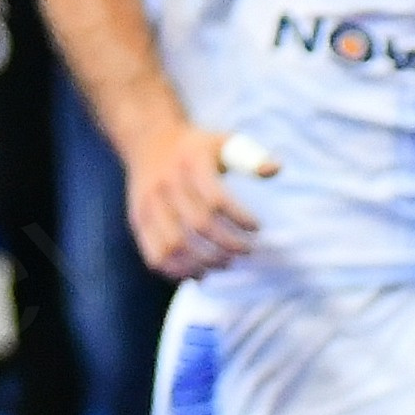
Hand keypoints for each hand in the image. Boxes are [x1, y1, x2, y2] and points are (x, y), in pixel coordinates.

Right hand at [127, 122, 272, 278]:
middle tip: (247, 250)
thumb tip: (275, 169)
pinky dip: (178, 271)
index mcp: (190, 164)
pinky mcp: (138, 220)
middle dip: (229, 244)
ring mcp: (148, 204)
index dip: (240, 218)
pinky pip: (154, 254)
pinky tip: (200, 273)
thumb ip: (250, 157)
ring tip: (226, 263)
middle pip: (199, 225)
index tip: (257, 227)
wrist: (148, 140)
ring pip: (175, 245)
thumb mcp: (223, 142)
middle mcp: (166, 184)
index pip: (216, 199)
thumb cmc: (197, 148)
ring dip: (205, 262)